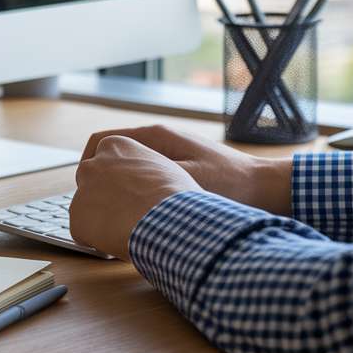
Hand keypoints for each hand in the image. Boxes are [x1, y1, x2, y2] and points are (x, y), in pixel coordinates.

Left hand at [70, 135, 202, 259]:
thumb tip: (142, 182)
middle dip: (103, 196)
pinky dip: (98, 239)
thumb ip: (143, 169)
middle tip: (125, 211)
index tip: (126, 189)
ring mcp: (81, 192)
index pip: (105, 157)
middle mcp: (91, 165)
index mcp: (115, 146)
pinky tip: (119, 241)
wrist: (169, 218)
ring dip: (101, 219)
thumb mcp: (163, 167)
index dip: (116, 176)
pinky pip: (84, 232)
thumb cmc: (174, 194)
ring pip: (87, 208)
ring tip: (127, 229)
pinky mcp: (77, 219)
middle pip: (90, 181)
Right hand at [81, 125, 291, 215]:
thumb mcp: (185, 185)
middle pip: (112, 154)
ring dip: (117, 187)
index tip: (83, 191)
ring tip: (115, 213)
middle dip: (99, 179)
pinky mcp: (180, 169)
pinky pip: (145, 177)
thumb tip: (110, 195)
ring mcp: (170, 154)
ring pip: (128, 167)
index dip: (86, 165)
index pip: (102, 141)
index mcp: (156, 137)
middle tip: (96, 207)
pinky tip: (141, 215)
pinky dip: (135, 192)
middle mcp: (160, 141)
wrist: (269, 188)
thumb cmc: (232, 185)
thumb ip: (149, 184)